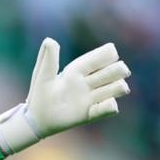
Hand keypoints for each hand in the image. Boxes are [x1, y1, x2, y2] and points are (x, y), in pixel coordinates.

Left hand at [0, 37, 130, 153]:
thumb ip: (48, 59)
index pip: (95, 59)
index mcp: (76, 71)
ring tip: (121, 87)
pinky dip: (109, 106)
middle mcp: (87, 84)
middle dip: (118, 70)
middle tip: (123, 70)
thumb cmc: (39, 95)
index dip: (105, 55)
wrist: (36, 119)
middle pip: (110, 73)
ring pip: (112, 89)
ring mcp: (89, 99)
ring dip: (118, 87)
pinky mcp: (88, 114)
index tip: (113, 52)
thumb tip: (50, 40)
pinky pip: (104, 110)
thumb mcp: (42, 75)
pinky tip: (112, 104)